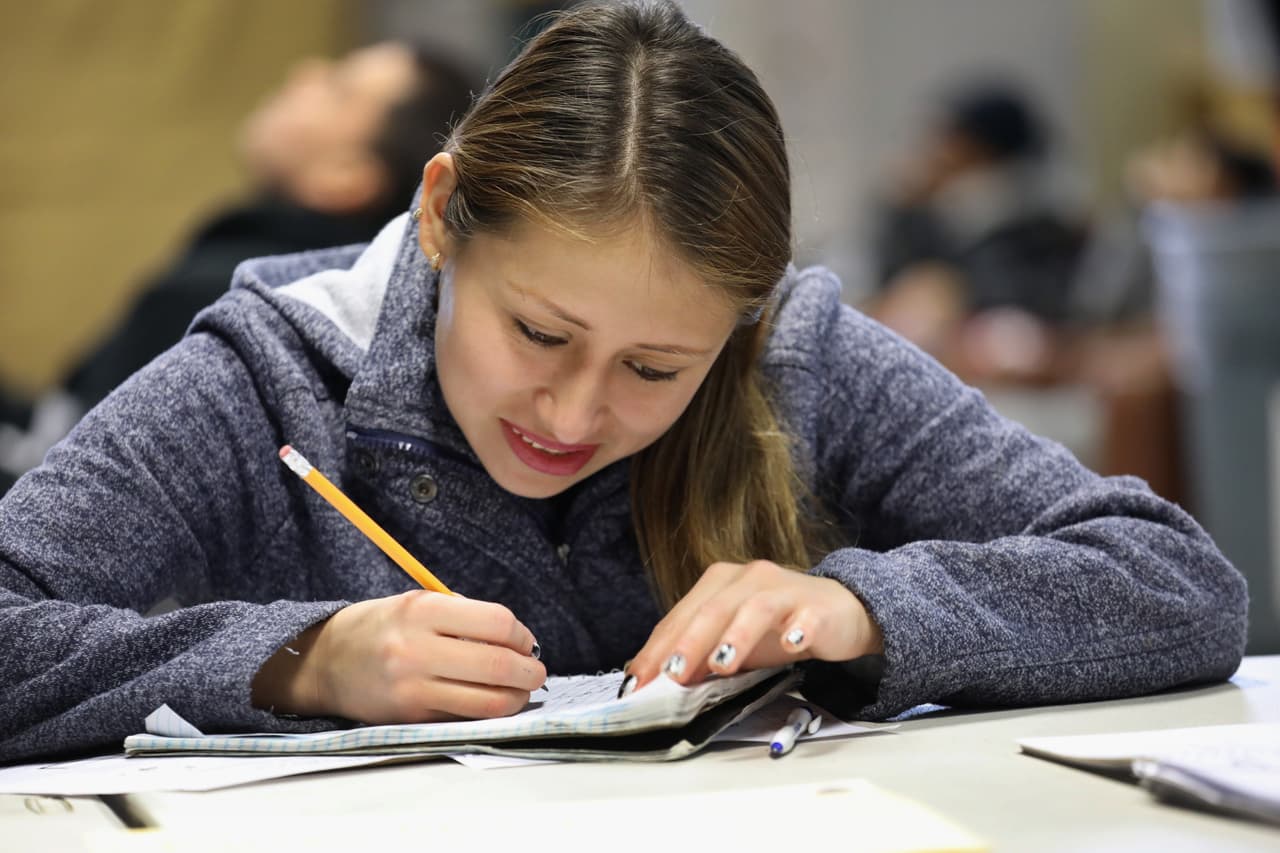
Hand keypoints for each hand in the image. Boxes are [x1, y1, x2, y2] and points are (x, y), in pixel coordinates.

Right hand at [252, 590, 544, 722]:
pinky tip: (496, 702)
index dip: (522, 634)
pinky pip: (465, 717)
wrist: (324, 662)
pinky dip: (490, 711)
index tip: (526, 640)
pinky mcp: (411, 717)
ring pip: (488, 701)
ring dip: (517, 697)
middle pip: (498, 664)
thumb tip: (518, 640)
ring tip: (523, 690)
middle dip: (530, 670)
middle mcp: (416, 649)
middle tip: (537, 670)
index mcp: (422, 611)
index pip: (497, 622)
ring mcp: (413, 688)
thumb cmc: (380, 628)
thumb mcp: (416, 604)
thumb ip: (463, 617)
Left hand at [624, 560, 882, 691]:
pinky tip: (791, 644)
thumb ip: (693, 656)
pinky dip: (798, 629)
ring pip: (756, 607)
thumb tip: (645, 678)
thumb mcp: (729, 643)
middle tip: (672, 674)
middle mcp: (749, 578)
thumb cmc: (776, 628)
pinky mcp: (817, 606)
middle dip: (690, 642)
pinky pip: (807, 617)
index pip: (683, 616)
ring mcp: (784, 589)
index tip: (639, 681)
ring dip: (737, 635)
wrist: (839, 612)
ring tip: (721, 664)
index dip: (658, 648)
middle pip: (714, 609)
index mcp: (720, 583)